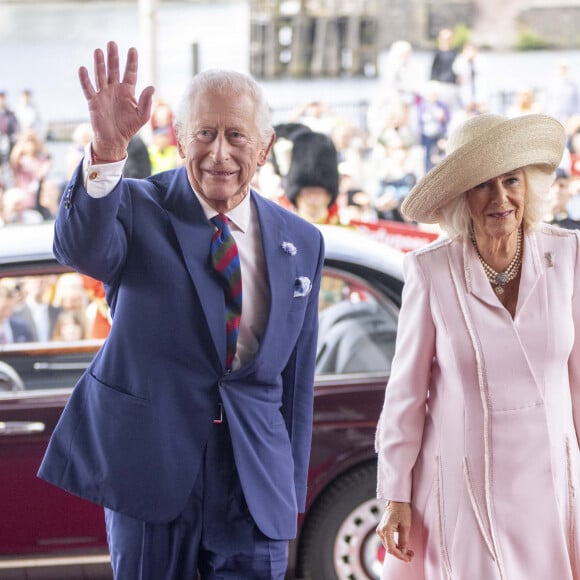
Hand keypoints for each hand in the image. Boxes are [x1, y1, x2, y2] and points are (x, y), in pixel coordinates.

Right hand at [79, 41, 154, 160]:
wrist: (114, 139)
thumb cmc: (129, 127)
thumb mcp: (142, 115)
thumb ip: (147, 101)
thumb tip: (151, 87)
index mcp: (127, 92)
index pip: (130, 73)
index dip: (131, 62)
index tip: (132, 49)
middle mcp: (115, 89)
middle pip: (114, 70)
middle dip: (113, 57)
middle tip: (112, 43)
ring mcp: (103, 94)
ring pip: (101, 75)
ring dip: (99, 64)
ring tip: (98, 51)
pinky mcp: (93, 101)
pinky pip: (88, 88)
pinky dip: (85, 79)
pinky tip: (83, 69)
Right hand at [376, 501, 413, 562]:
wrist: (397, 500)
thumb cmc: (402, 510)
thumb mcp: (405, 526)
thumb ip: (403, 540)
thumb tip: (403, 551)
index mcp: (385, 530)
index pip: (392, 549)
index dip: (400, 556)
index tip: (409, 558)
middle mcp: (380, 532)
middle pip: (389, 549)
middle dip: (400, 554)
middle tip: (411, 556)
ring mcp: (380, 531)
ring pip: (389, 546)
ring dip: (398, 550)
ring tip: (409, 552)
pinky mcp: (382, 529)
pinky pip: (388, 541)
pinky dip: (395, 545)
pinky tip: (402, 547)